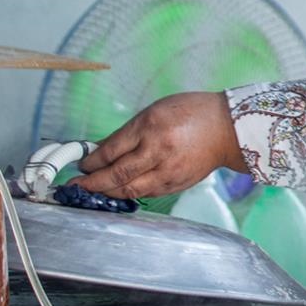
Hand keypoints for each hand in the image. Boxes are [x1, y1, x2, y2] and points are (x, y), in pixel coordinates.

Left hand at [72, 92, 245, 199]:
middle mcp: (159, 151)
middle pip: (117, 174)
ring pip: (129, 189)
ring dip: (107, 192)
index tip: (81, 164)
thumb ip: (130, 132)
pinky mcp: (177, 184)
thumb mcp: (156, 111)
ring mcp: (169, 171)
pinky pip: (147, 193)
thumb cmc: (192, 113)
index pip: (111, 150)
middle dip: (92, 182)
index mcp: (151, 127)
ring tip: (93, 191)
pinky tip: (119, 191)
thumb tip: (103, 151)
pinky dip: (129, 193)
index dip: (91, 161)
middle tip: (77, 185)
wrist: (228, 129)